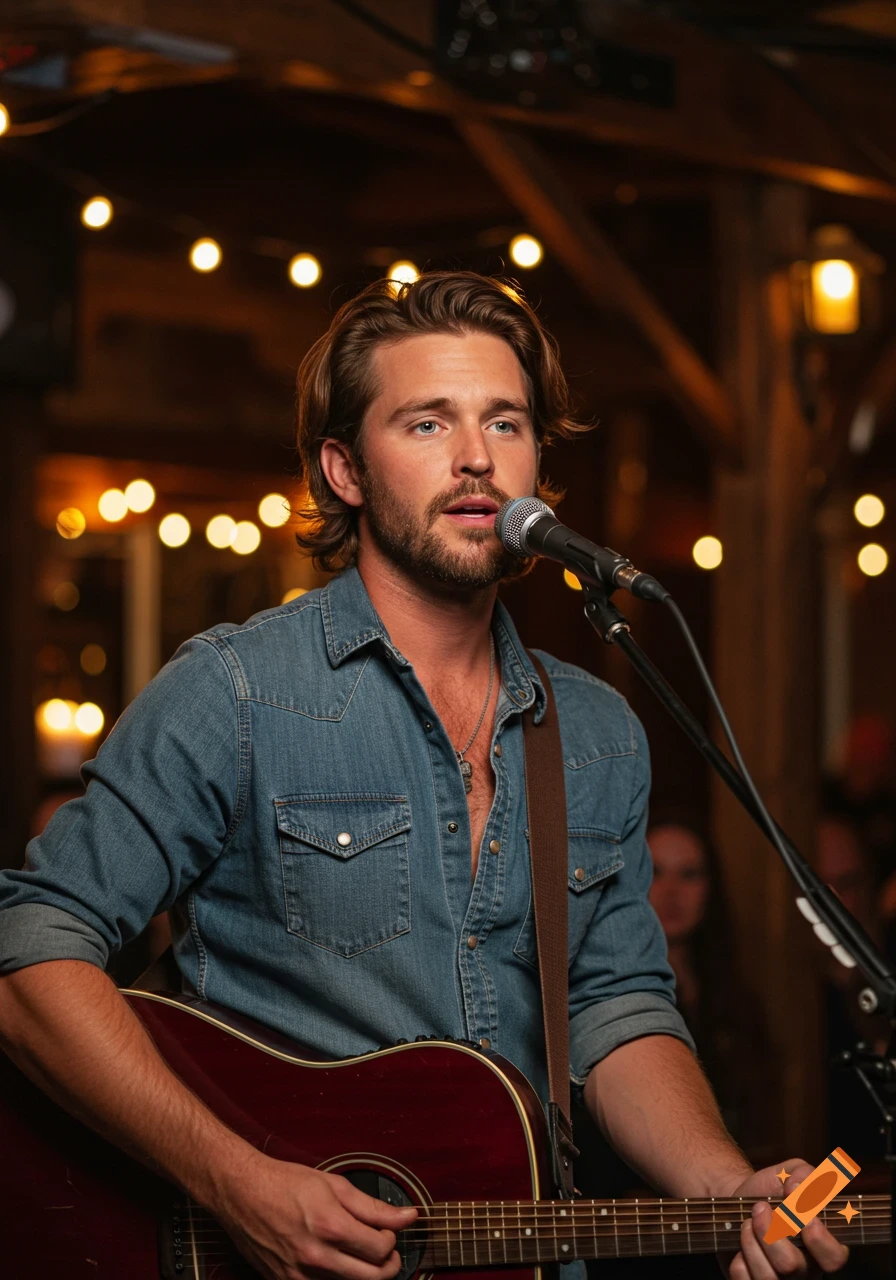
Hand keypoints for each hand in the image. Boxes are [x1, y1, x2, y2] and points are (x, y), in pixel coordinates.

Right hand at [212, 1150, 418, 1279]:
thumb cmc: (285, 1184)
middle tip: (385, 1250)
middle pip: (372, 1278)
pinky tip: (337, 1262)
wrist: (242, 1193)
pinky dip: (337, 1278)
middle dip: (387, 1265)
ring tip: (361, 1254)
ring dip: (363, 1273)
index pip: (381, 1249)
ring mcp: (300, 1275)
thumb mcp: (334, 1185)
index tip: (388, 1231)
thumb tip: (408, 1216)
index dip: (391, 1240)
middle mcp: (316, 1257)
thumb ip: (374, 1206)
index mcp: (331, 1227)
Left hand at [717, 1161, 849, 1278]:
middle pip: (792, 1265)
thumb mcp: (794, 1171)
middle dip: (770, 1232)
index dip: (817, 1236)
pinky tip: (741, 1245)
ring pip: (767, 1276)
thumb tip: (799, 1187)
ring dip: (751, 1241)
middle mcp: (807, 1270)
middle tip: (760, 1207)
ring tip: (747, 1222)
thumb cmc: (774, 1189)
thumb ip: (806, 1174)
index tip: (795, 1207)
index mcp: (826, 1246)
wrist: (743, 1201)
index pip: (834, 1257)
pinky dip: (738, 1260)